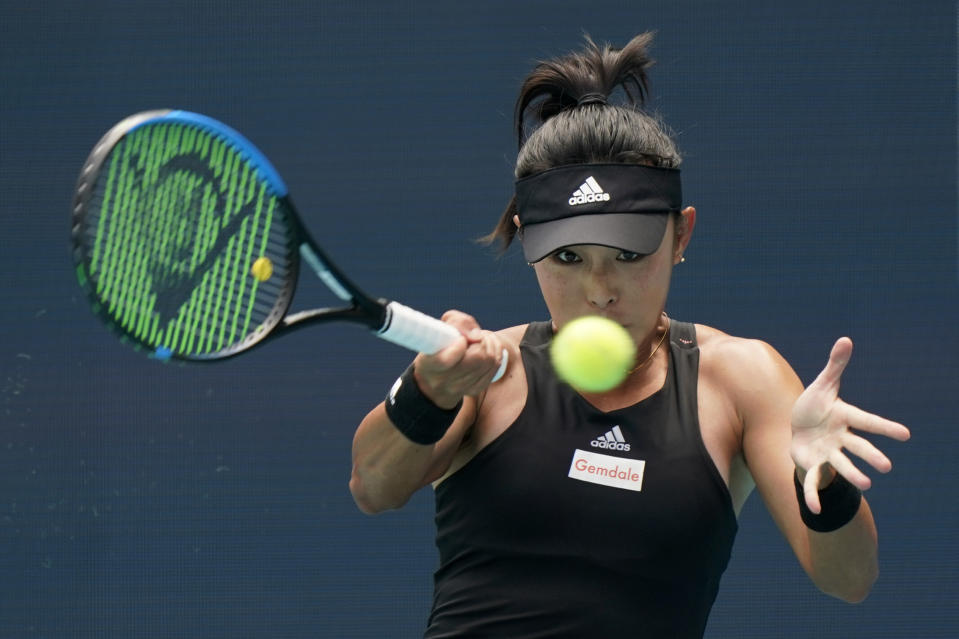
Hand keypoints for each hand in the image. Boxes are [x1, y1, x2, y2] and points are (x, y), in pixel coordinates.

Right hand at [411, 310, 505, 408]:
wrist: (435, 378)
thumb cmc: (438, 346)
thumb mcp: (440, 328)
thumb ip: (457, 323)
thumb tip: (477, 336)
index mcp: (429, 365)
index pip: (446, 361)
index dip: (459, 346)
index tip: (460, 339)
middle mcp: (442, 381)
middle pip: (477, 358)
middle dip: (481, 341)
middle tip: (475, 335)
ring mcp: (459, 388)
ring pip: (489, 361)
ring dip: (490, 344)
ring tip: (481, 338)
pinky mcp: (475, 389)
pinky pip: (495, 366)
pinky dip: (495, 352)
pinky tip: (487, 346)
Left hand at [790, 337, 910, 512]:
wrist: (796, 428)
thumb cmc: (815, 406)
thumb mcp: (822, 385)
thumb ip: (835, 366)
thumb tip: (846, 339)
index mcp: (845, 417)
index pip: (867, 421)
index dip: (884, 428)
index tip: (905, 434)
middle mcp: (840, 438)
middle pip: (858, 447)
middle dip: (871, 456)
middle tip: (886, 467)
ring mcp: (828, 453)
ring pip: (841, 465)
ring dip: (853, 474)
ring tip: (867, 486)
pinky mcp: (811, 465)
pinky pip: (814, 481)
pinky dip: (814, 494)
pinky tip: (814, 510)